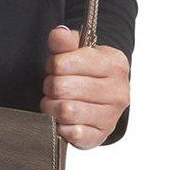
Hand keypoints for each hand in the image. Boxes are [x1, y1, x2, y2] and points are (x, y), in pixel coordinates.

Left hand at [42, 27, 130, 148]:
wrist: (105, 101)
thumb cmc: (90, 75)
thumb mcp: (80, 52)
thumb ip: (65, 42)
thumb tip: (58, 34)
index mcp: (114, 64)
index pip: (64, 63)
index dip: (53, 66)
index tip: (57, 68)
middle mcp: (118, 91)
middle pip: (61, 88)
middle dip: (50, 87)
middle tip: (54, 87)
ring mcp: (111, 116)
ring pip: (65, 111)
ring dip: (52, 108)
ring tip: (55, 103)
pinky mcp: (100, 135)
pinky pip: (71, 133)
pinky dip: (61, 127)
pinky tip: (65, 120)